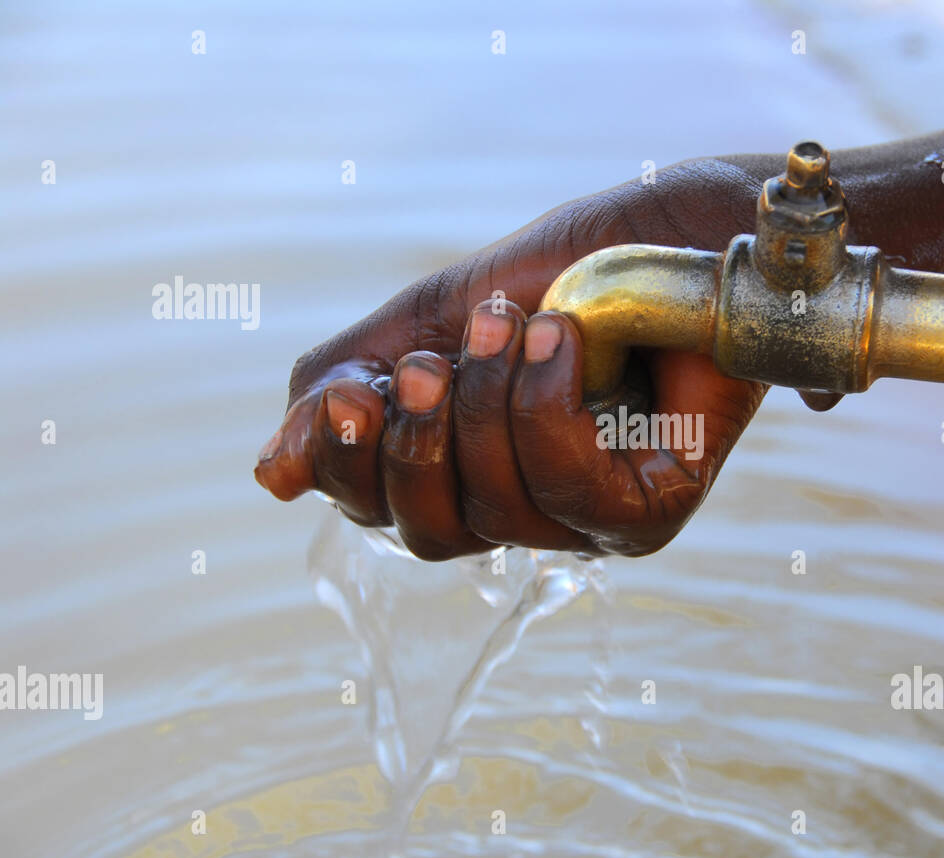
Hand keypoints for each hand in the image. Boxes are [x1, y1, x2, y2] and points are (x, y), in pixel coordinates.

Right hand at [254, 160, 766, 557]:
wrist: (673, 234)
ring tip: (512, 322)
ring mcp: (584, 522)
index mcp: (461, 469)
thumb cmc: (562, 275)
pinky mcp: (646, 515)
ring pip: (496, 513)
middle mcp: (519, 510)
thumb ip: (347, 391)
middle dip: (417, 442)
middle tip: (432, 359)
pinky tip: (563, 343)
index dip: (348, 461)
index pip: (375, 509)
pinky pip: (571, 497)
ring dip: (488, 405)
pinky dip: (548, 409)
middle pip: (426, 535)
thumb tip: (268, 482)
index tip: (355, 389)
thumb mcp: (430, 320)